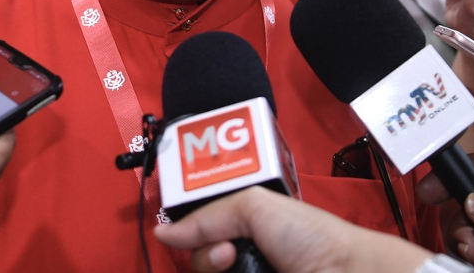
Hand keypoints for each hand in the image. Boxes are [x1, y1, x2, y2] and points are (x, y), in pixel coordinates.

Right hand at [154, 187, 430, 272]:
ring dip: (216, 271)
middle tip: (230, 255)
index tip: (206, 237)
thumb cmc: (310, 235)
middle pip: (203, 264)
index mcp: (246, 228)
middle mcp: (246, 258)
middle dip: (208, 258)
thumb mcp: (255, 207)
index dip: (196, 235)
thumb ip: (207, 217)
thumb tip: (163, 232)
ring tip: (238, 267)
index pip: (203, 235)